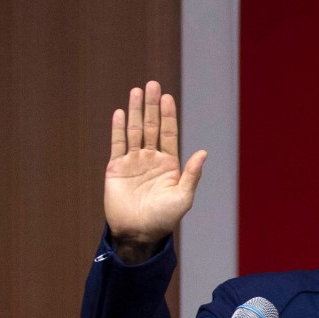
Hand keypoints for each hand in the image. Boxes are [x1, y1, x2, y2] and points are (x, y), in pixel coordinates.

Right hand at [104, 81, 207, 262]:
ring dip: (136, 111)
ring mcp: (133, 161)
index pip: (169, 133)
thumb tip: (203, 152)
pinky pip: (118, 143)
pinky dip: (119, 128)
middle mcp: (151, 159)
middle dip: (152, 106)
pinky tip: (121, 113)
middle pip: (151, 126)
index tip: (168, 97)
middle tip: (153, 84)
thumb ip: (191, 175)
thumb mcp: (183, 197)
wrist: (138, 232)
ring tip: (137, 91)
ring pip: (135, 131)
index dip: (168, 115)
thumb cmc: (164, 218)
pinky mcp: (116, 167)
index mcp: (169, 164)